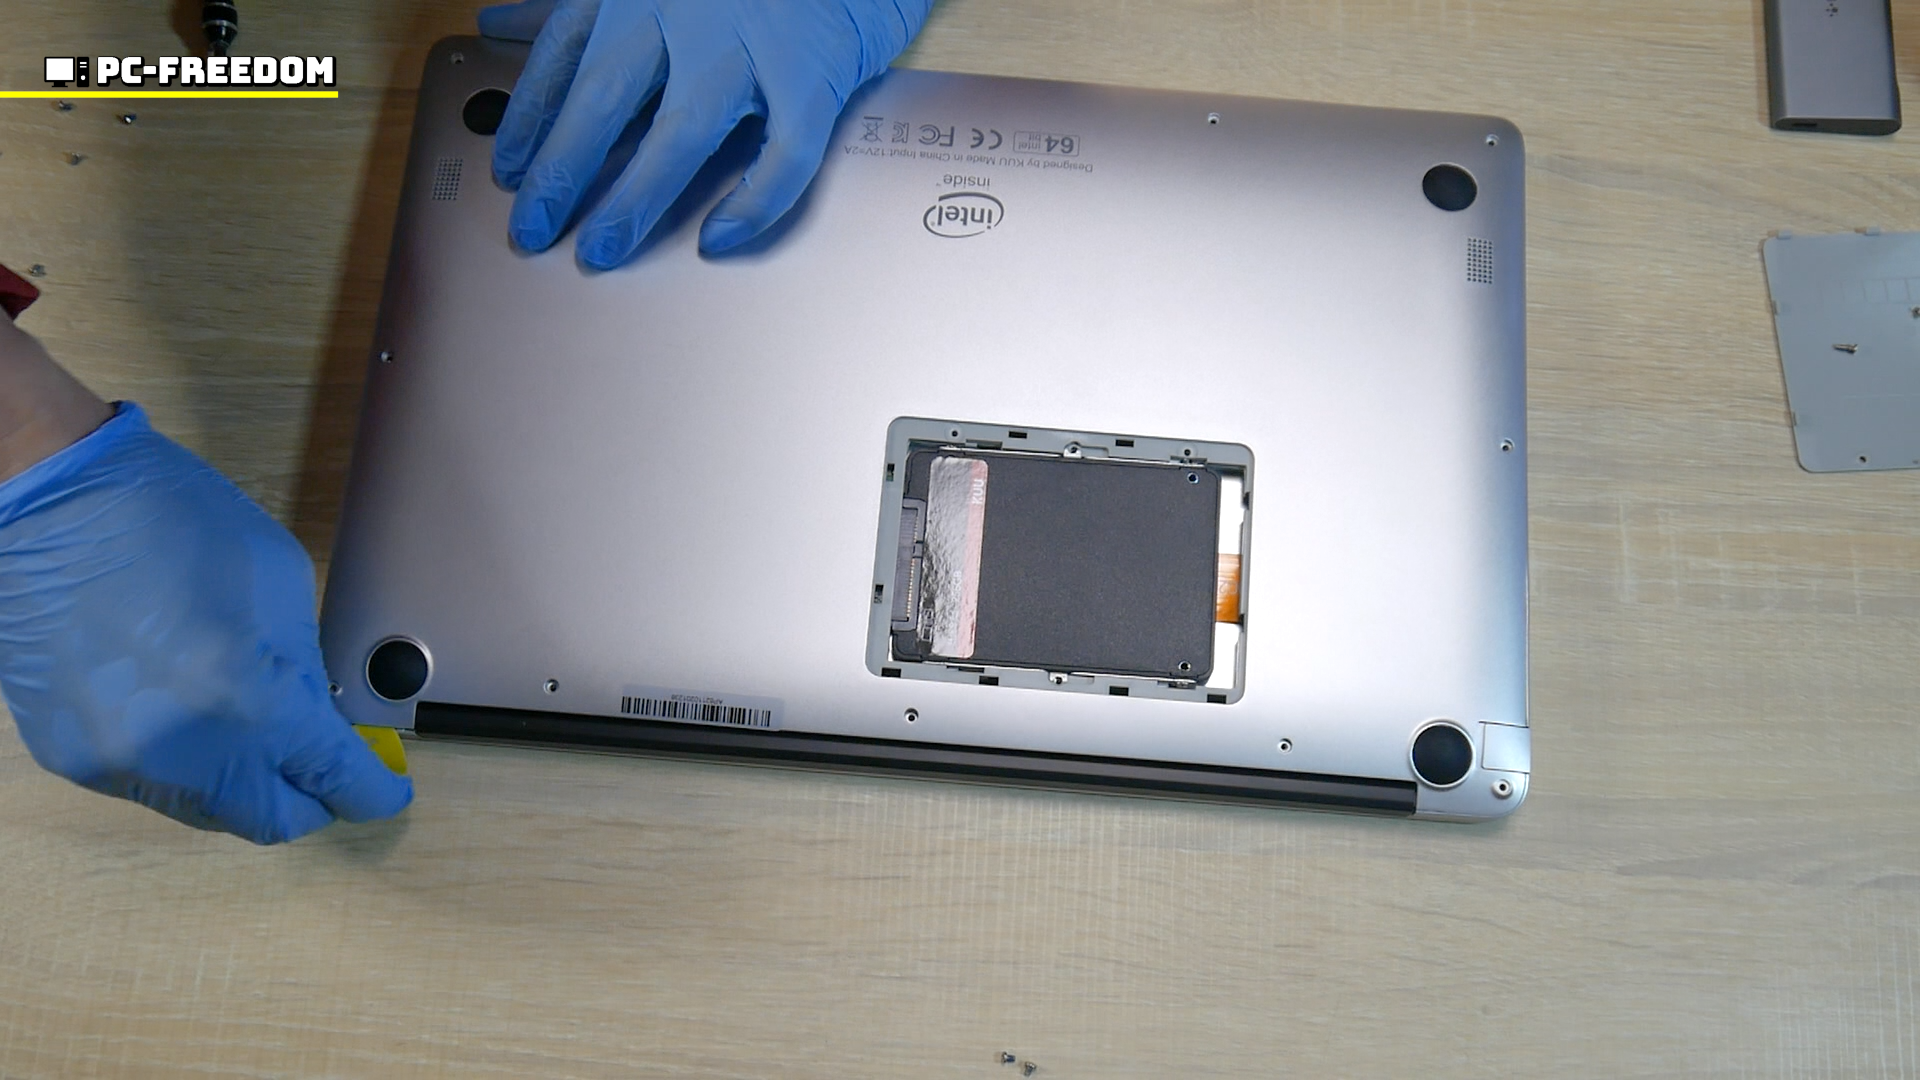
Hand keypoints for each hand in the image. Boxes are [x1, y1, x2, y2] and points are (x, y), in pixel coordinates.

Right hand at [0, 400, 412, 844]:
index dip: (372, 790)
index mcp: (257, 707)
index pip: (336, 783)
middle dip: (311, 802)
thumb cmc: (171, 526)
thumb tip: (319, 715)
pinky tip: (192, 717)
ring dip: (246, 785)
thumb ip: (306, 669)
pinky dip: (188, 767)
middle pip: (273, 821)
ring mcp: (125, 764)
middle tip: (329, 773)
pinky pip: (153, 787)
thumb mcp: (282, 589)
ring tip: (259, 735)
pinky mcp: (76, 759)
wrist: (51, 507)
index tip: (385, 788)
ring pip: (209, 810)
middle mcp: (191, 755)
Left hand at [478, 0, 935, 266]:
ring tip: (603, 248)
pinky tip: (720, 237)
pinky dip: (752, 202)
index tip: (511, 174)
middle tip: (535, 231)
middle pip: (605, 98)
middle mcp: (684, 9)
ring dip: (634, 196)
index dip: (529, 121)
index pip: (562, 55)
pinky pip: (781, 153)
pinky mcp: (812, 75)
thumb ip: (577, 6)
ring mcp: (748, 42)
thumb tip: (500, 23)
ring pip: (680, 131)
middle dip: (563, 172)